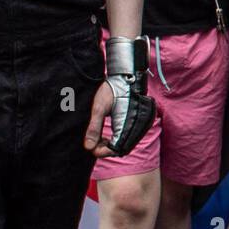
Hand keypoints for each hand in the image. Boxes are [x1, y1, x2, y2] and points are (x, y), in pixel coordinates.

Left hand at [84, 35, 155, 157]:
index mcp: (126, 126)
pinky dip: (119, 138)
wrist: (127, 77)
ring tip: (101, 138)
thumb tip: (88, 147)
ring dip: (113, 144)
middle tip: (95, 142)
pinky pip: (129, 137)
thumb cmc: (112, 91)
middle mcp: (136, 128)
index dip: (102, 151)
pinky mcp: (140, 123)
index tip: (90, 146)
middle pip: (121, 149)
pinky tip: (110, 134)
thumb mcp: (99, 108)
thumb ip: (94, 129)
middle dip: (107, 149)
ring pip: (125, 143)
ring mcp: (140, 126)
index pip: (115, 150)